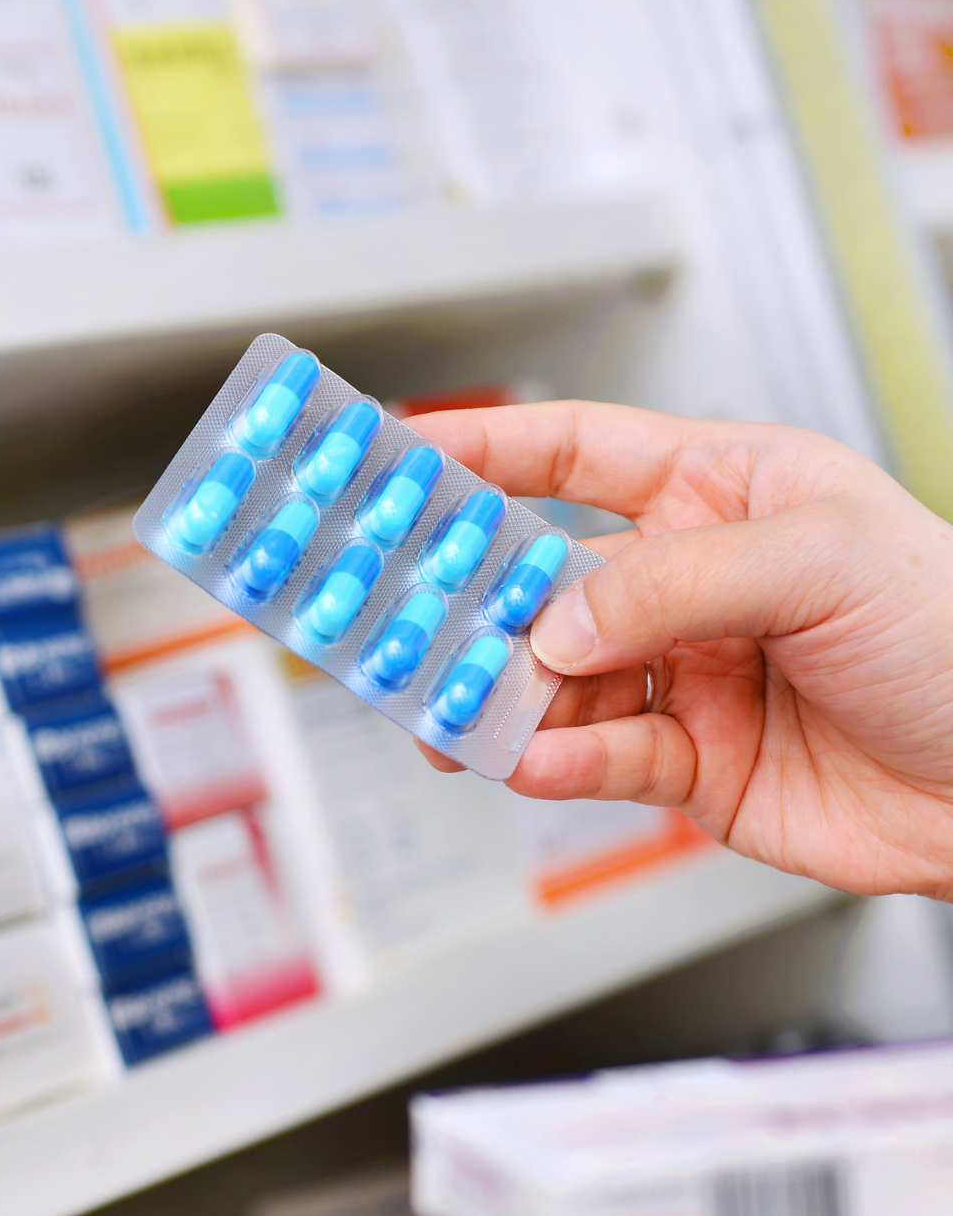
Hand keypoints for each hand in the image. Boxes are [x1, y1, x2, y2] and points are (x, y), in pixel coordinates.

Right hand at [408, 402, 952, 901]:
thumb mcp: (820, 561)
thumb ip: (672, 584)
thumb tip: (555, 626)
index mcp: (720, 492)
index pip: (574, 454)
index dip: (483, 450)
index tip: (395, 458)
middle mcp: (688, 583)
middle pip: (541, 581)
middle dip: (468, 600)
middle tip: (396, 614)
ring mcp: (684, 676)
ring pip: (556, 682)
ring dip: (502, 697)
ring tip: (453, 710)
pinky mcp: (690, 764)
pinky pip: (601, 759)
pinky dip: (561, 762)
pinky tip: (536, 759)